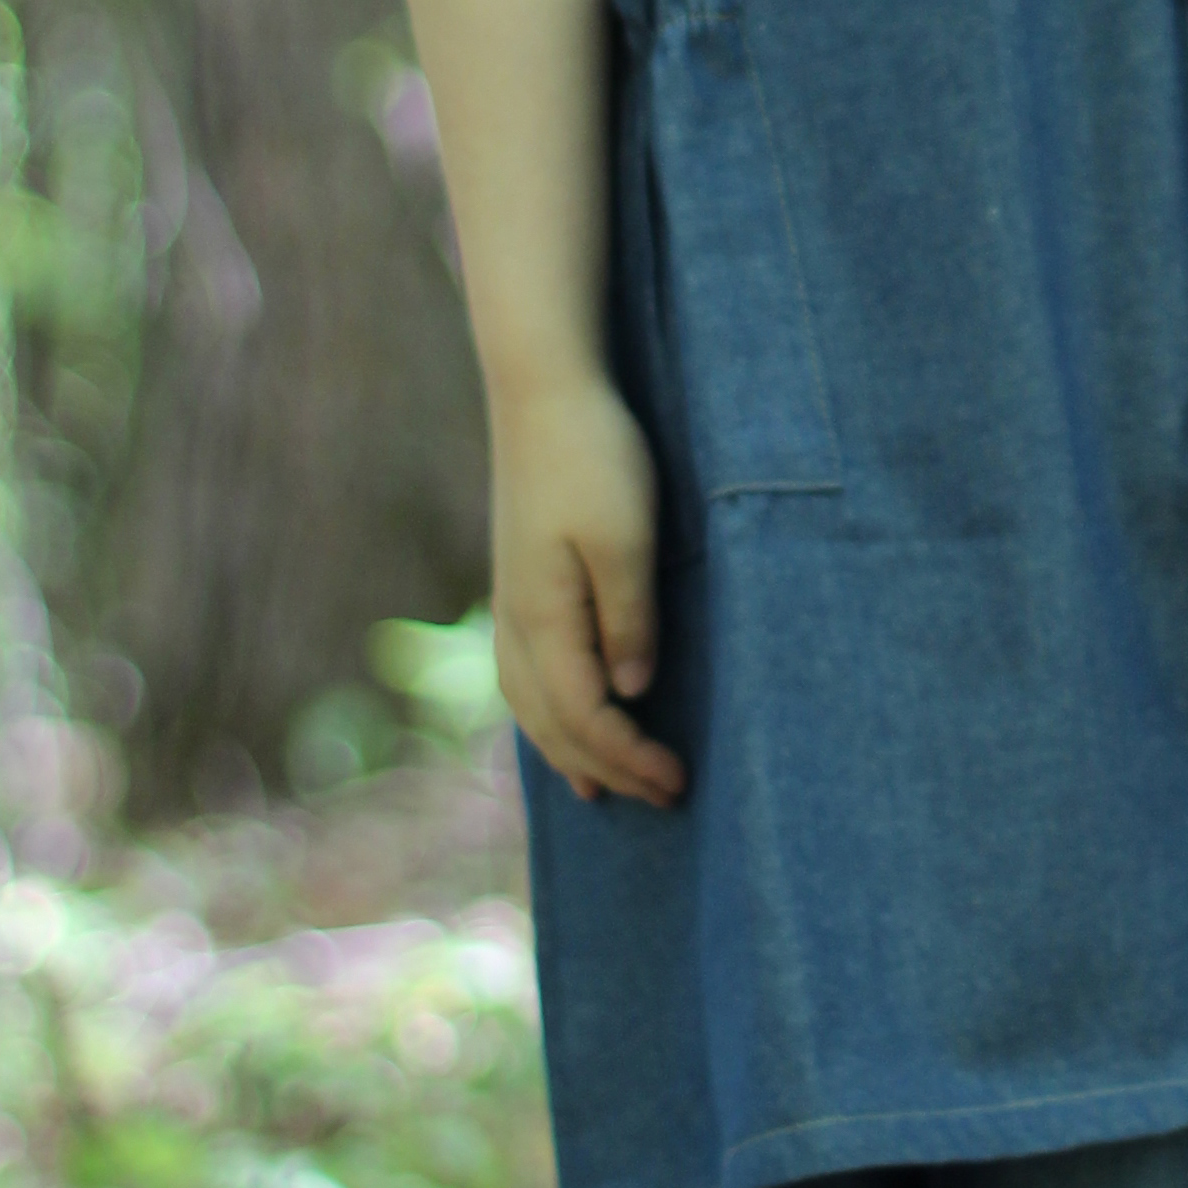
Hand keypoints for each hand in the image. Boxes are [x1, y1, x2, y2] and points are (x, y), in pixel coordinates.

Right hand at [490, 367, 686, 806]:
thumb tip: (631, 692)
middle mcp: (516, 621)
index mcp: (543, 617)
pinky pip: (523, 674)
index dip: (630, 757)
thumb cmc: (594, 457)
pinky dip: (545, 712)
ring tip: (599, 786)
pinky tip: (562, 714)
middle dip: (606, 767)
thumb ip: (629, 618)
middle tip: (664, 795)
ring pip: (529, 704)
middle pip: (554, 723)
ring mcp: (509, 603)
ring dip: (567, 749)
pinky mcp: (516, 583)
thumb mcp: (627, 538)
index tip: (679, 780)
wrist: (543, 392)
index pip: (586, 716)